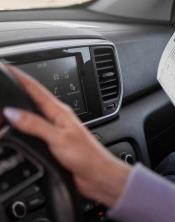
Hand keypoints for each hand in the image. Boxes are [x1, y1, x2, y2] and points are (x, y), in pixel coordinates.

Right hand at [2, 65, 129, 207]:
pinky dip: (22, 128)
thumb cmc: (87, 155)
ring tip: (5, 106)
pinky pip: (33, 132)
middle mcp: (57, 118)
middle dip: (16, 92)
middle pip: (32, 101)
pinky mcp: (53, 144)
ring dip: (19, 111)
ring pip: (32, 116)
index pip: (36, 89)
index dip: (21, 77)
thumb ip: (35, 124)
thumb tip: (12, 112)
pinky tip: (17, 129)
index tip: (8, 68)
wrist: (98, 174)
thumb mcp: (58, 138)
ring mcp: (55, 131)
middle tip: (2, 86)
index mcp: (60, 111)